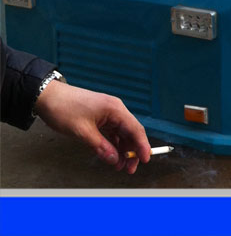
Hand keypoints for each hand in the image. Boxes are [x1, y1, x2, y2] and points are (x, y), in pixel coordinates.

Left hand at [34, 80, 151, 173]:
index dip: (142, 145)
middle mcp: (115, 110)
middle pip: (131, 132)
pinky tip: (112, 155)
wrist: (49, 97)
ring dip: (123, 149)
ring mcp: (108, 113)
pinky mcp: (101, 116)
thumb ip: (101, 147)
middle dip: (132, 150)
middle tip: (130, 168)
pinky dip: (114, 144)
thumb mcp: (83, 132)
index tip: (146, 159)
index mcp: (115, 109)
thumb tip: (115, 159)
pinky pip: (113, 132)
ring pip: (122, 133)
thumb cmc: (65, 109)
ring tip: (120, 166)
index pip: (135, 129)